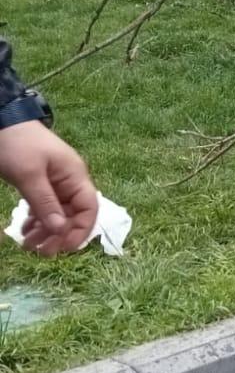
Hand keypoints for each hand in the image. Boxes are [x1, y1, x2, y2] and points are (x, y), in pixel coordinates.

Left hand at [0, 121, 97, 256]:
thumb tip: (60, 230)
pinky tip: (24, 232)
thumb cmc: (18, 145)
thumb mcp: (29, 175)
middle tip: (40, 252)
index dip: (80, 230)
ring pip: (57, 214)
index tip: (62, 248)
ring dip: (45, 231)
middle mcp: (69, 181)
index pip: (89, 209)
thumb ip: (45, 203)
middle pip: (73, 215)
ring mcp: (55, 183)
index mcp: (75, 176)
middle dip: (59, 235)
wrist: (0, 121)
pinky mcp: (40, 183)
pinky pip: (44, 207)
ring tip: (27, 246)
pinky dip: (36, 221)